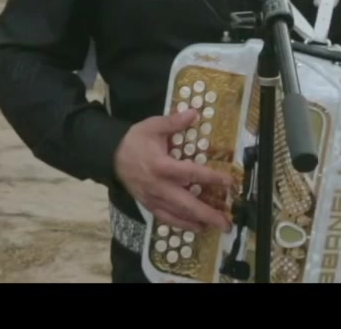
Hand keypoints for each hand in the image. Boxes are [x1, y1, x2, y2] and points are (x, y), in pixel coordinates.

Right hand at [114, 109, 235, 232]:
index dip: (211, 178)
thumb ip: (174, 122)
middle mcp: (159, 186)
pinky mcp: (148, 204)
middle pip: (186, 203)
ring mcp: (153, 198)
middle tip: (225, 222)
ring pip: (178, 214)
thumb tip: (194, 113)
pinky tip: (196, 227)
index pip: (191, 173)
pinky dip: (182, 225)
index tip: (228, 181)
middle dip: (207, 214)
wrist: (111, 155)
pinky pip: (166, 218)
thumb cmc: (134, 140)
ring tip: (215, 226)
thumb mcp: (153, 126)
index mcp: (161, 166)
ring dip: (198, 222)